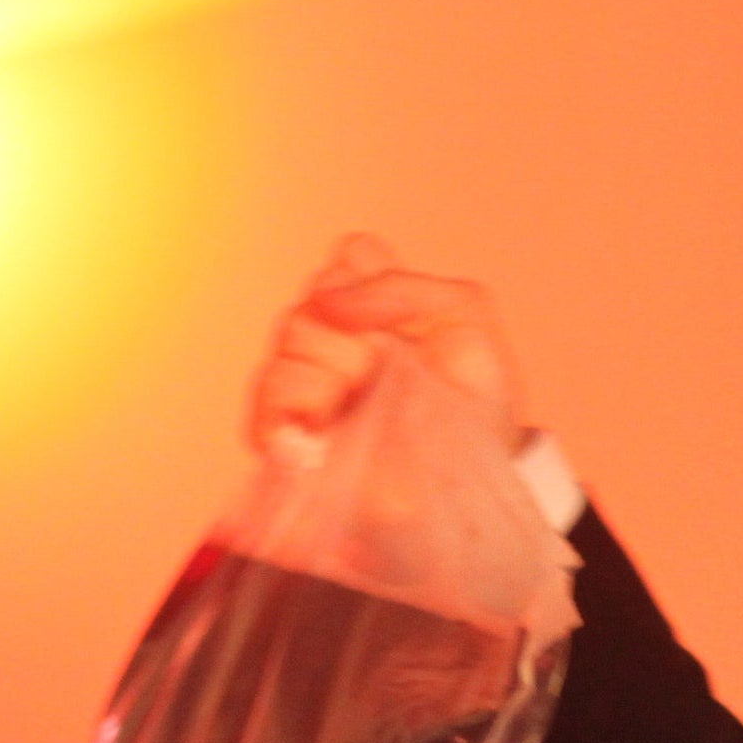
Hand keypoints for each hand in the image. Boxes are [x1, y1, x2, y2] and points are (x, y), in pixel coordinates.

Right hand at [249, 233, 524, 446]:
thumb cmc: (475, 405)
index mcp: (378, 307)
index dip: (364, 282)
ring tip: (359, 407)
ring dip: (328, 374)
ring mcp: (308, 384)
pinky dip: (290, 407)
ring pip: (288, 342)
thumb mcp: (466, 321)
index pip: (348, 258)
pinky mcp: (288, 432)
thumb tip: (330, 299)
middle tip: (382, 376)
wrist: (473, 483)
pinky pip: (267, 396)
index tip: (396, 325)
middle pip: (311, 301)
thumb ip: (404, 288)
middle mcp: (336, 337)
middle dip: (350, 339)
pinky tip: (322, 428)